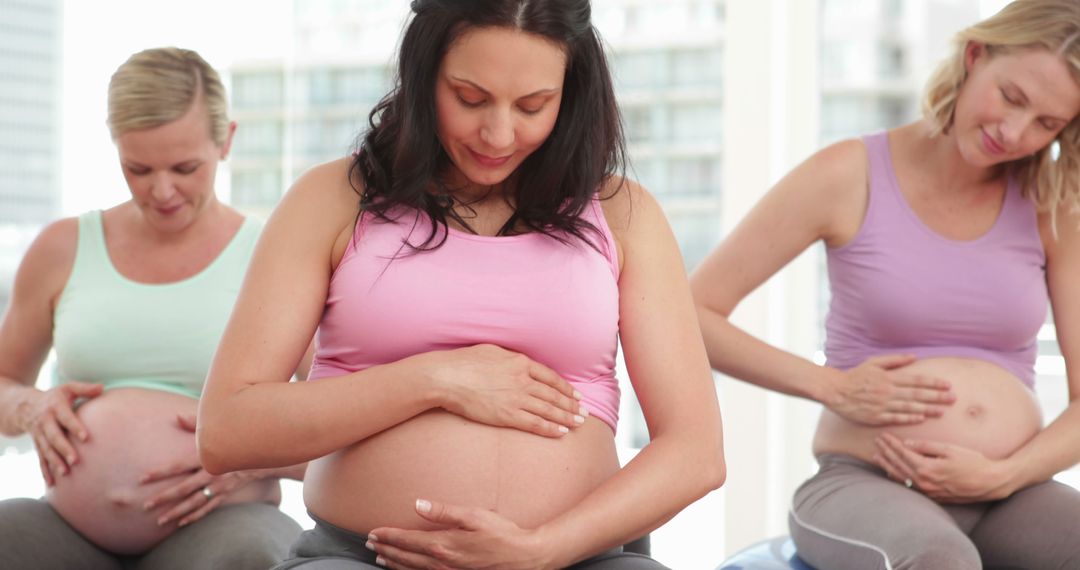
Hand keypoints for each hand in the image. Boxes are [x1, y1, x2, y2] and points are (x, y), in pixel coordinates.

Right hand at [17, 382, 103, 485]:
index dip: (75, 427)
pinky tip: (52, 483)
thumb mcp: (68, 388)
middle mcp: (45, 422)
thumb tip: (103, 387)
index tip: (86, 437)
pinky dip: (45, 471)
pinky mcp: (38, 444)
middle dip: (64, 449)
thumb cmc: (55, 396)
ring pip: (46, 450)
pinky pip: (40, 458)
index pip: (66, 418)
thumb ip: (85, 388)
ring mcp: (40, 435)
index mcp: (55, 407)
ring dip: (54, 462)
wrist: (25, 406)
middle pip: (54, 437)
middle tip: (76, 460)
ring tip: (65, 473)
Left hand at [139, 413, 258, 526]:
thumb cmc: (237, 437)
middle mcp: (212, 473)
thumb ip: (196, 423)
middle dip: (163, 498)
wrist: (262, 452)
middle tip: (144, 506)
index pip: (179, 465)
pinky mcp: (225, 494)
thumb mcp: (219, 427)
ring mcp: (219, 486)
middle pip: (184, 488)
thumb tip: (176, 417)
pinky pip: (208, 508)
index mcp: (207, 456)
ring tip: (159, 521)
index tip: (142, 478)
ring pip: (195, 502)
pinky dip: (195, 516)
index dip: (160, 472)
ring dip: (176, 512)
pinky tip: (181, 523)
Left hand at [367, 499, 553, 569]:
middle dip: (386, 548)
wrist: (523, 557)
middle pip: (405, 556)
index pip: (408, 540)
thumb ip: (444, 511)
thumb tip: (418, 504)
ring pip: (412, 569)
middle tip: (370, 543)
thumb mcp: (474, 515)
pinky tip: (405, 569)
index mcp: (444, 545)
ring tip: (381, 557)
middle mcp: (441, 563)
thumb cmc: (501, 534)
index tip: (373, 532)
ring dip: (394, 562)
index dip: (388, 536)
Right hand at [428, 344, 587, 437]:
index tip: (576, 395)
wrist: (448, 377)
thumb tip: (517, 361)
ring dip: (566, 418)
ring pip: (549, 410)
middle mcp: (523, 381)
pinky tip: (561, 432)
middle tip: (584, 413)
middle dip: (571, 405)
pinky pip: (535, 424)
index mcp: (520, 363)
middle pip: (554, 395)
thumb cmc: (464, 361)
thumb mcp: (492, 350)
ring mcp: (516, 399)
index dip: (566, 388)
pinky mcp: (507, 415)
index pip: (551, 377)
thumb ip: (510, 357)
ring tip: (579, 423)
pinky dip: (550, 428)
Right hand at [825, 354, 954, 425]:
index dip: (933, 383)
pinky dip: (909, 417)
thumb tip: (914, 357)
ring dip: (927, 409)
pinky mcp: (875, 416)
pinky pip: (895, 417)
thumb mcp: (873, 363)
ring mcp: (882, 405)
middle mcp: (887, 391)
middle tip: (954, 399)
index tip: (948, 385)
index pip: (916, 380)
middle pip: (916, 394)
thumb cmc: (855, 376)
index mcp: (888, 377)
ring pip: (909, 406)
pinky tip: (920, 418)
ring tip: (942, 411)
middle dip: (937, 396)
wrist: (835, 390)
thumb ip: (894, 360)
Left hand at [873, 432, 1013, 502]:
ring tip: (877, 456)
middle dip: (886, 452)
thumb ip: (927, 446)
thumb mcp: (950, 449)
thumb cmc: (973, 462)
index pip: (902, 454)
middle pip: (898, 465)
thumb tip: (907, 443)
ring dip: (887, 466)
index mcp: (927, 468)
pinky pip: (910, 487)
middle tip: (876, 442)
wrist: (990, 483)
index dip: (891, 444)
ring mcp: (928, 491)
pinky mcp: (933, 496)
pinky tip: (892, 473)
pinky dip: (898, 478)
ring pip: (901, 478)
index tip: (883, 435)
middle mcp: (924, 482)